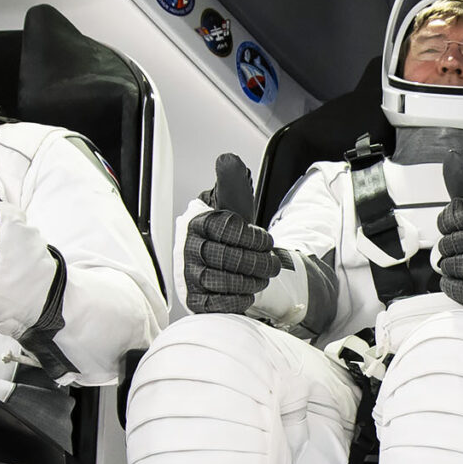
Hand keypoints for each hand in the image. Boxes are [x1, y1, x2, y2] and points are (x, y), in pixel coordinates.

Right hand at [182, 154, 283, 315]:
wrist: (221, 256)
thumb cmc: (228, 230)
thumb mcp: (231, 202)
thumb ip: (231, 180)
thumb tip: (228, 159)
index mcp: (197, 223)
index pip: (226, 229)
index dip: (253, 237)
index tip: (267, 241)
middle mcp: (189, 250)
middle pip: (227, 257)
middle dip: (258, 262)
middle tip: (273, 264)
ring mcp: (189, 276)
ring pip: (222, 282)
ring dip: (250, 281)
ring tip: (264, 278)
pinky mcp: (194, 300)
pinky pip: (214, 304)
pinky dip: (236, 301)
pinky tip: (249, 293)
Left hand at [436, 156, 462, 310]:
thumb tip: (452, 158)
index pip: (450, 217)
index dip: (449, 224)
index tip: (457, 227)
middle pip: (448, 244)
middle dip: (451, 246)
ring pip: (451, 266)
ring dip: (451, 266)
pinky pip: (460, 289)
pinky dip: (453, 286)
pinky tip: (459, 279)